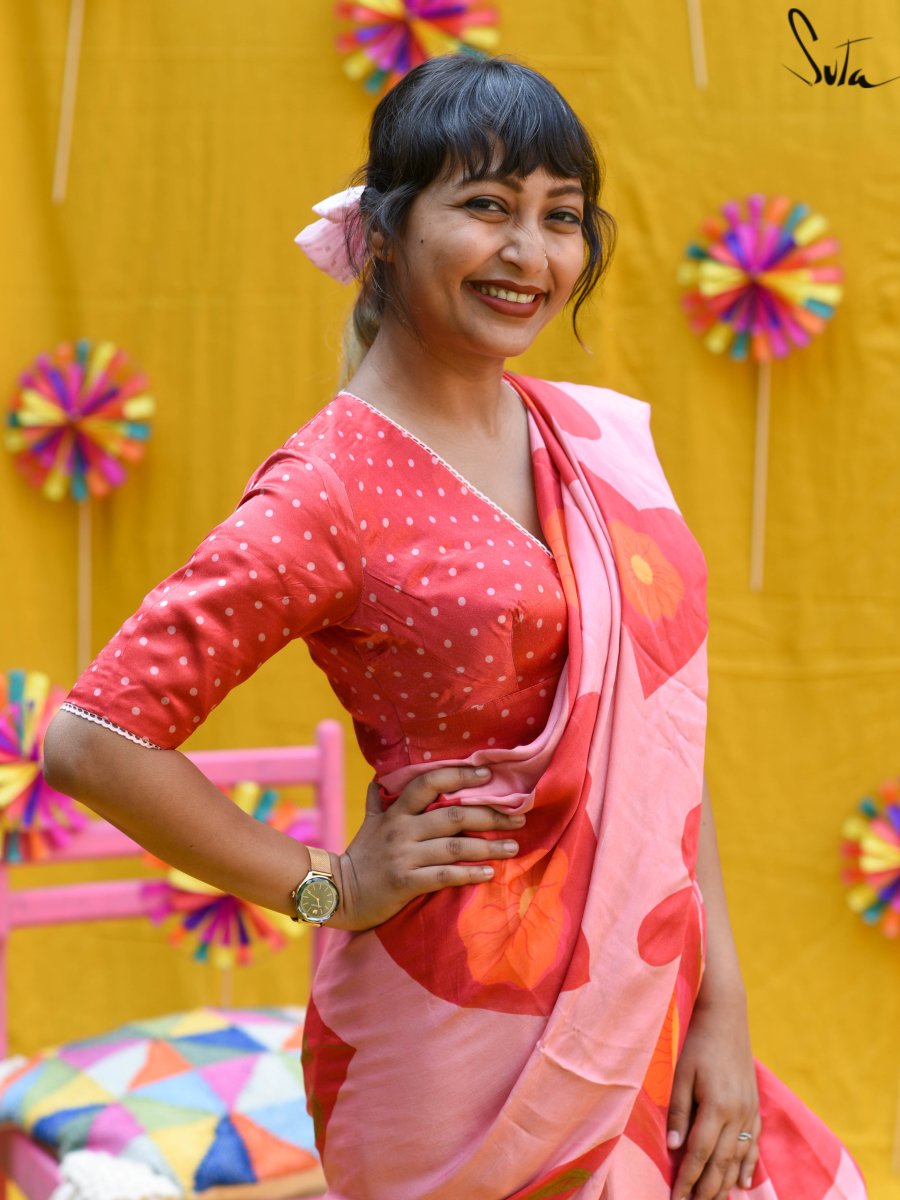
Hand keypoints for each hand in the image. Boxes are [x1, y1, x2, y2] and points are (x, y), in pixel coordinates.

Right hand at [330, 766, 524, 931]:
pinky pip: (444, 876)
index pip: (429, 782)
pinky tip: (489, 873)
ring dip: (488, 846)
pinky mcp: (405, 882)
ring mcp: (404, 856)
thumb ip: (379, 799)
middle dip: (490, 815)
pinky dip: (469, 873)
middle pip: (453, 815)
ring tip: (513, 847)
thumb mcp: (369, 822)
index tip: (488, 775)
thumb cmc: (360, 856)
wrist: (336, 892)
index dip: (460, 775)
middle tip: (519, 818)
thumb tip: (381, 775)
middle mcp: (401, 830)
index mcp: (396, 812)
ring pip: (454, 846)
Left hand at [668, 995, 759, 1198]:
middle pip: (722, 1163)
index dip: (688, 1180)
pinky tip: (741, 1183)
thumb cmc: (698, 1043)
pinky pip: (753, 1145)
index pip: (700, 1154)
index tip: (676, 1198)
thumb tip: (673, 1148)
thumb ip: (679, 1112)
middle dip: (707, 1190)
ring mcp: (750, 1111)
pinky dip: (748, 1166)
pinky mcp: (755, 1106)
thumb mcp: (681, 1074)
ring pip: (738, 1158)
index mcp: (717, 1106)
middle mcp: (738, 1114)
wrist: (726, 1016)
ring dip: (726, 1185)